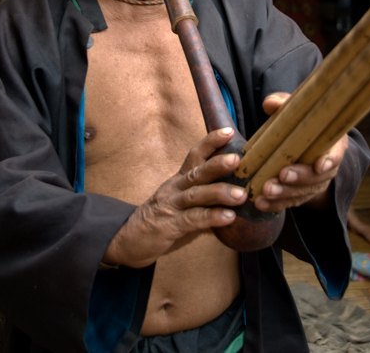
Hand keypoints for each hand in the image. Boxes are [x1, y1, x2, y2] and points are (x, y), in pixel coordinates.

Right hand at [103, 128, 247, 267]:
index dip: (211, 142)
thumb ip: (206, 197)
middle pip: (197, 172)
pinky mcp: (169, 225)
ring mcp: (171, 205)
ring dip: (219, 193)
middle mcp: (175, 188)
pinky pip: (192, 219)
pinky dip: (211, 217)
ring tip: (241, 194)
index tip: (228, 131)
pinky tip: (228, 217)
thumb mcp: (182, 202)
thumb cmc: (162, 218)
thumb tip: (236, 193)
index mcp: (180, 179)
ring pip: (196, 195)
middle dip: (217, 164)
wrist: (128, 239)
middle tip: (237, 158)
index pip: (195, 155)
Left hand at [253, 92, 348, 212]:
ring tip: (265, 192)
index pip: (336, 153)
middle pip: (318, 177)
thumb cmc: (300, 121)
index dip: (329, 160)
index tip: (319, 165)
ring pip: (303, 193)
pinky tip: (261, 204)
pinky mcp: (301, 194)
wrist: (301, 139)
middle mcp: (327, 166)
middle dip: (299, 178)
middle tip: (282, 175)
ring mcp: (315, 183)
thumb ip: (283, 104)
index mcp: (332, 143)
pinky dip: (275, 204)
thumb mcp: (295, 109)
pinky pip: (290, 202)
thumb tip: (270, 104)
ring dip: (284, 194)